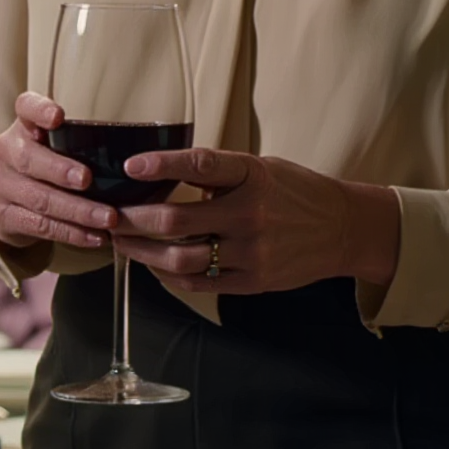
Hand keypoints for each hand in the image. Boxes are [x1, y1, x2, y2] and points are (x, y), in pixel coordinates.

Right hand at [0, 94, 117, 255]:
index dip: (39, 111)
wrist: (5, 201)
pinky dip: (71, 233)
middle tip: (87, 179)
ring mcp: (2, 186)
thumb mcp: (52, 146)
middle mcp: (7, 153)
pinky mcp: (5, 216)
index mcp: (23, 128)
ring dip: (77, 210)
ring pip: (40, 199)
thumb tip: (136, 155)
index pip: (25, 108)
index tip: (58, 117)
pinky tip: (95, 236)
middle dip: (60, 170)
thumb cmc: (43, 167)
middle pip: (30, 160)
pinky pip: (41, 226)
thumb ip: (78, 143)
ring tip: (108, 218)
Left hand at [108, 146, 400, 296]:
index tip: (130, 166)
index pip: (201, 166)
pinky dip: (167, 274)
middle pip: (176, 220)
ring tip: (119, 243)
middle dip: (131, 219)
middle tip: (106, 216)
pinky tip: (151, 264)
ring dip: (141, 252)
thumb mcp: (260, 169)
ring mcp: (252, 252)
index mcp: (252, 176)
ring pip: (179, 257)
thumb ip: (216, 173)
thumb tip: (155, 175)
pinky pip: (198, 283)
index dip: (162, 165)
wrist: (343, 229)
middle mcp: (250, 213)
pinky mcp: (253, 281)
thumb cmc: (292, 192)